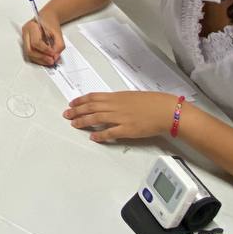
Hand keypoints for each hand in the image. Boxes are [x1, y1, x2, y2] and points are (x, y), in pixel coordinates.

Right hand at [21, 15, 64, 66]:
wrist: (47, 18)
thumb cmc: (50, 23)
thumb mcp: (58, 32)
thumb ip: (59, 45)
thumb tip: (55, 56)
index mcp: (31, 26)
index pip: (36, 42)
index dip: (45, 50)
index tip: (54, 54)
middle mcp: (25, 33)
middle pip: (30, 50)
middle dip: (41, 57)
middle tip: (51, 60)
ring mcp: (24, 39)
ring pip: (29, 54)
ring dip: (40, 60)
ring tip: (50, 61)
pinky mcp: (26, 45)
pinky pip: (30, 55)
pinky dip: (39, 59)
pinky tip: (46, 59)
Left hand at [63, 91, 177, 142]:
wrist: (165, 110)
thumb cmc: (153, 102)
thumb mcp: (132, 96)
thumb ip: (119, 100)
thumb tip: (109, 103)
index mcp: (117, 96)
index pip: (93, 97)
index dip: (81, 100)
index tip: (72, 103)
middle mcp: (116, 106)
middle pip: (91, 107)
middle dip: (77, 111)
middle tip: (67, 114)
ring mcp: (120, 118)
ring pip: (96, 118)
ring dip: (83, 121)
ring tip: (74, 124)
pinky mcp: (127, 130)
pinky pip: (110, 133)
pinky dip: (100, 135)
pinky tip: (92, 137)